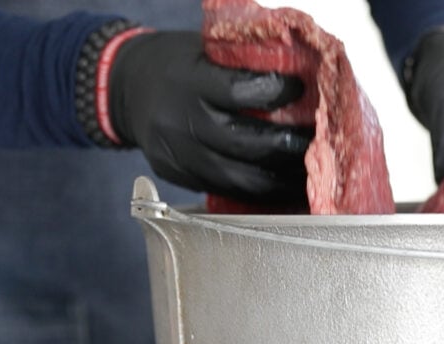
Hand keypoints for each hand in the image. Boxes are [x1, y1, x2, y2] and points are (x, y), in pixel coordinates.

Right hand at [109, 31, 311, 205]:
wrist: (125, 87)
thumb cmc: (176, 64)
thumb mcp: (204, 53)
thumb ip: (242, 67)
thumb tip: (300, 80)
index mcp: (189, 82)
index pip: (241, 92)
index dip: (277, 93)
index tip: (300, 89)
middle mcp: (180, 121)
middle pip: (245, 144)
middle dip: (289, 147)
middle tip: (318, 142)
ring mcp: (177, 155)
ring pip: (238, 179)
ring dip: (280, 180)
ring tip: (307, 173)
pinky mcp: (177, 176)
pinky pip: (223, 191)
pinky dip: (257, 192)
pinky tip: (280, 185)